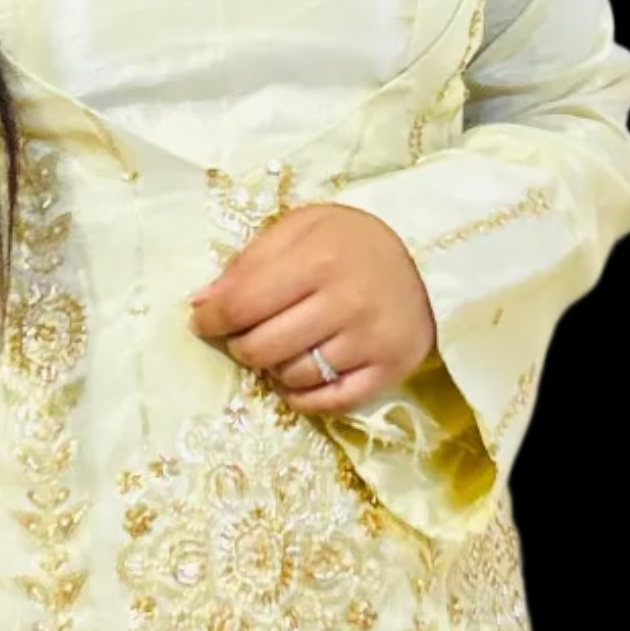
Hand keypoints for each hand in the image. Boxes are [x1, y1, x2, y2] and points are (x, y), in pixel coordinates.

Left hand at [189, 201, 435, 412]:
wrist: (427, 259)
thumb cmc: (350, 242)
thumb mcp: (300, 229)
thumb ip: (249, 262)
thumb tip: (202, 304)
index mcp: (319, 258)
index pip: (242, 305)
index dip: (212, 319)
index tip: (204, 321)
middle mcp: (347, 302)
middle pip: (262, 348)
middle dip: (241, 346)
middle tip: (246, 336)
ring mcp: (370, 340)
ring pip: (293, 377)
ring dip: (275, 369)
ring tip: (282, 349)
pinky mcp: (389, 370)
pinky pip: (329, 401)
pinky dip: (303, 397)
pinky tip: (298, 378)